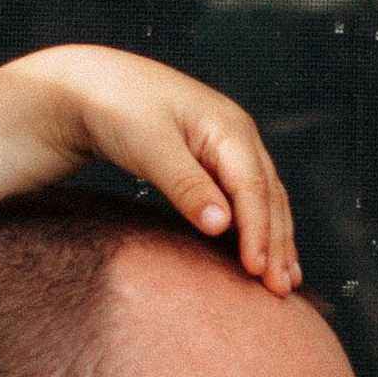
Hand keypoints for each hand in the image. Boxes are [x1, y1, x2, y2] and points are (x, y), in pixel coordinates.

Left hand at [6, 47, 299, 292]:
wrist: (90, 85)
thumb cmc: (117, 109)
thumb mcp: (149, 146)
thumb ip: (186, 186)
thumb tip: (222, 226)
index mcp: (228, 127)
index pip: (253, 187)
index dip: (258, 231)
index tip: (257, 271)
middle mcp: (238, 135)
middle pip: (269, 196)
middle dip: (277, 244)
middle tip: (281, 291)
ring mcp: (229, 147)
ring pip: (265, 199)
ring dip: (277, 240)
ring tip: (287, 282)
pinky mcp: (214, 160)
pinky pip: (248, 198)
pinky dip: (259, 228)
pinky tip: (264, 255)